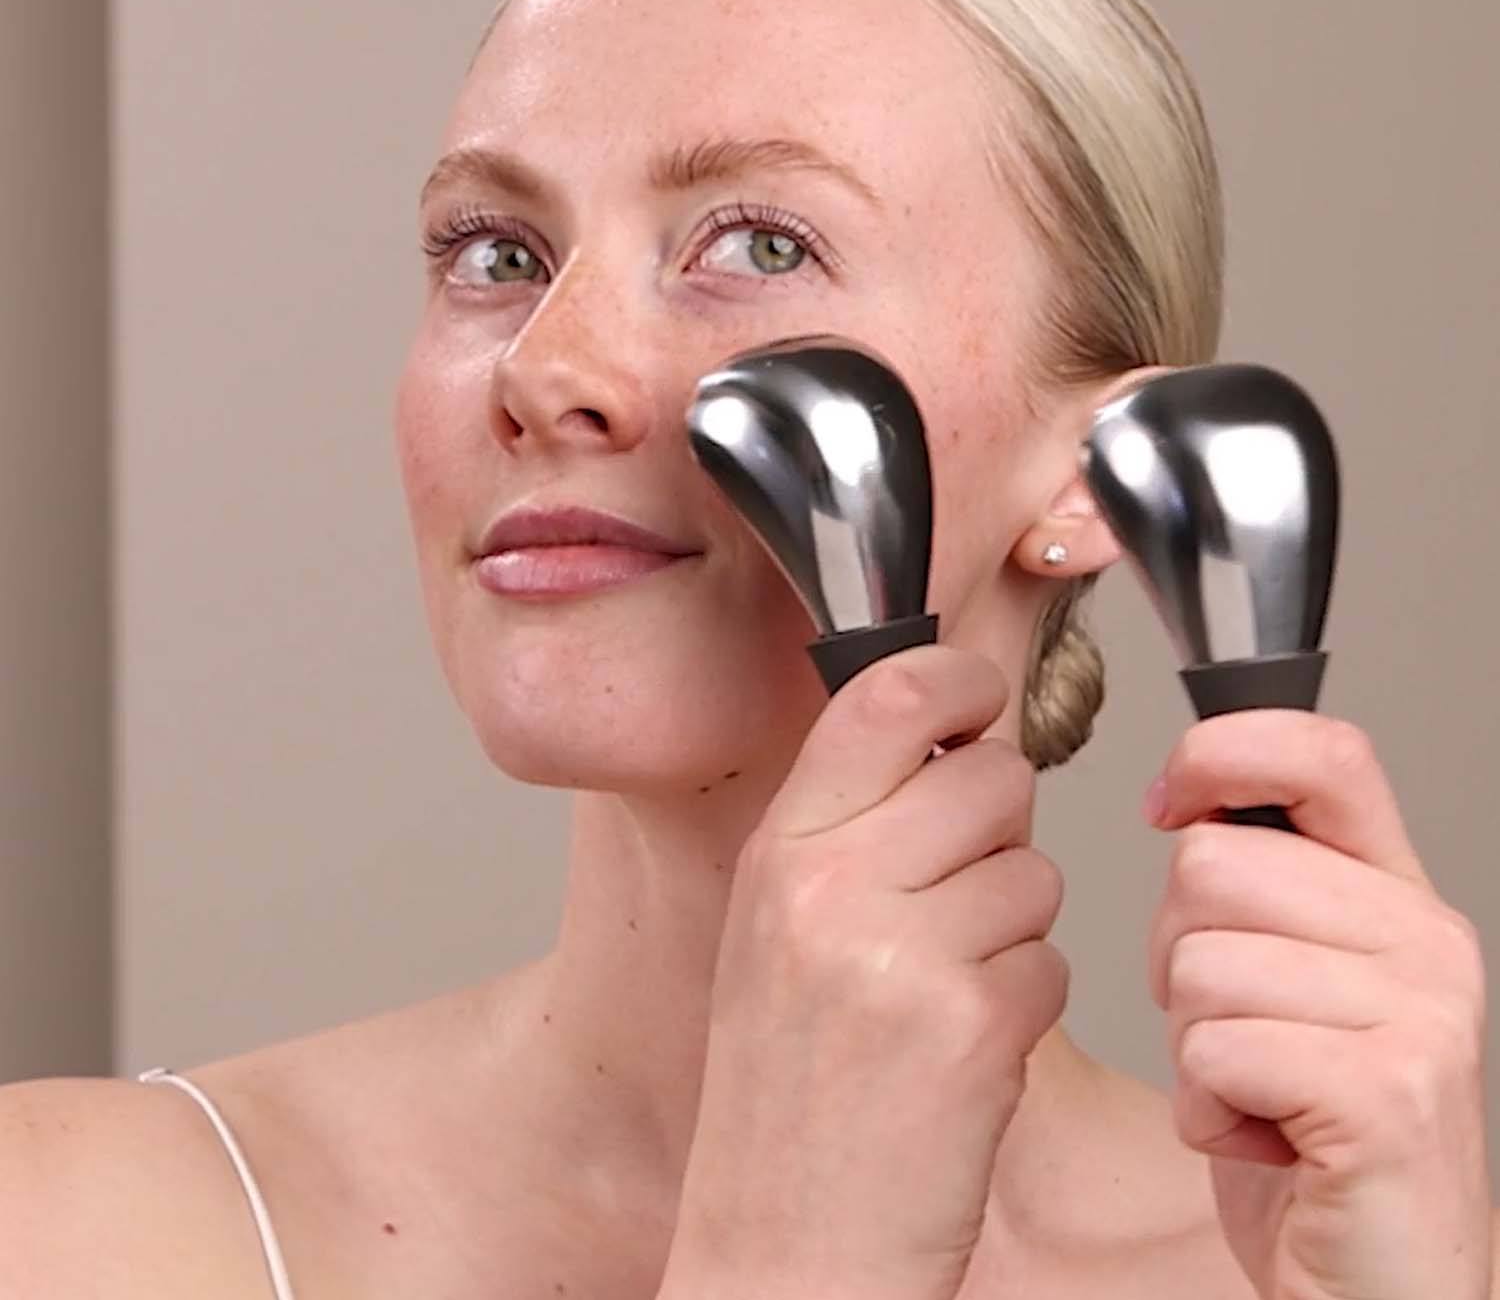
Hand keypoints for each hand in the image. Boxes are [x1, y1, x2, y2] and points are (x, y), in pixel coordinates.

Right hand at [658, 644, 1067, 1299]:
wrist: (785, 1245)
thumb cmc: (784, 1089)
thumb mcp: (775, 926)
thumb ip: (849, 824)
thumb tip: (954, 741)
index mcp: (779, 850)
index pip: (889, 698)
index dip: (959, 678)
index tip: (979, 696)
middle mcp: (831, 886)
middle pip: (993, 775)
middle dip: (1001, 824)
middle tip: (956, 889)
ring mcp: (902, 956)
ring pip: (1035, 868)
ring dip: (1014, 922)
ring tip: (944, 981)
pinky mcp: (974, 1028)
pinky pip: (1052, 961)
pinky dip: (1026, 999)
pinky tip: (964, 1045)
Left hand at [1146, 710, 1491, 1299]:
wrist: (1373, 1283)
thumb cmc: (1304, 1126)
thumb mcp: (1284, 976)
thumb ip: (1254, 886)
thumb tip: (1181, 802)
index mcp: (1397, 895)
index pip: (1324, 752)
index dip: (1220, 751)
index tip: (1167, 800)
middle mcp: (1426, 941)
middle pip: (1209, 867)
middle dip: (1179, 954)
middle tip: (1237, 1029)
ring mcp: (1419, 1018)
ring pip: (1198, 960)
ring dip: (1193, 1040)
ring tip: (1257, 1088)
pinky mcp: (1386, 1098)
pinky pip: (1215, 1048)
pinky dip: (1207, 1106)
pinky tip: (1263, 1139)